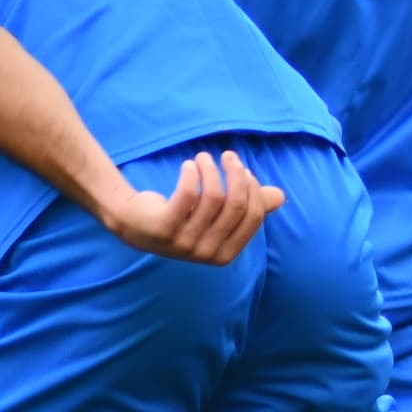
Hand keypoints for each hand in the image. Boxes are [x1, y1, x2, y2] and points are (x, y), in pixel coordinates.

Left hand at [96, 150, 282, 264]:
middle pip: (236, 206)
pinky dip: (192, 174)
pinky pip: (187, 195)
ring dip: (211, 169)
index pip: (252, 216)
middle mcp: (207, 253)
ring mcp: (184, 244)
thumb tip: (278, 197)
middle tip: (228, 156)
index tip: (243, 170)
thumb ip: (246, 208)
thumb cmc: (181, 216)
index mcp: (226, 254)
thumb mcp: (215, 215)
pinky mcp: (164, 229)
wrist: (133, 223)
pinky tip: (189, 166)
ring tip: (202, 158)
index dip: (252, 189)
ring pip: (213, 197)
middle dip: (236, 175)